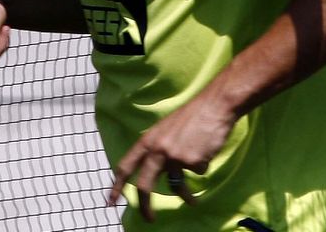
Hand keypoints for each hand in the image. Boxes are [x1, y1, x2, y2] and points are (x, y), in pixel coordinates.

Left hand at [106, 94, 236, 221]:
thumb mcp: (166, 130)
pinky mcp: (192, 161)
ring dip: (186, 197)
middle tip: (149, 219)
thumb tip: (153, 172)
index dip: (117, 185)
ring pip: (177, 186)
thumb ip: (158, 149)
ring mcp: (175, 156)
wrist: (214, 106)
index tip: (110, 202)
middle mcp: (158, 149)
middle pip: (145, 185)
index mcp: (148, 140)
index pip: (126, 166)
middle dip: (145, 206)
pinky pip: (197, 172)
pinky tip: (206, 150)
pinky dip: (202, 165)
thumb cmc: (192, 117)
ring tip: (193, 202)